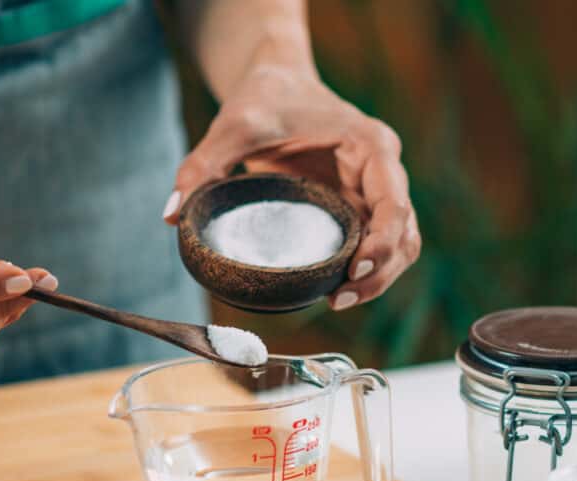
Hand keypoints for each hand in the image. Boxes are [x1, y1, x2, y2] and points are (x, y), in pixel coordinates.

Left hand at [162, 67, 420, 309]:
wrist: (276, 83)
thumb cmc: (265, 97)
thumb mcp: (235, 124)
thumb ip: (205, 164)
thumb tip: (173, 216)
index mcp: (371, 146)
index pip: (395, 202)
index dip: (383, 241)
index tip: (354, 268)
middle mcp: (383, 171)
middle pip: (404, 233)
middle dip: (380, 272)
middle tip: (339, 299)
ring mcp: (373, 193)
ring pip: (399, 246)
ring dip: (378, 279)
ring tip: (337, 301)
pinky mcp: (358, 209)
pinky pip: (375, 247)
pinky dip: (365, 272)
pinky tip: (333, 290)